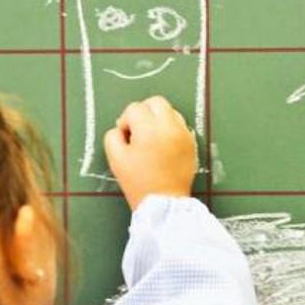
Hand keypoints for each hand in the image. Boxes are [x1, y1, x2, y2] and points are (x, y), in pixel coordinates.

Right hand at [104, 96, 197, 210]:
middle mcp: (170, 127)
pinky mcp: (191, 143)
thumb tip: (121, 127)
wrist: (164, 203)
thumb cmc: (138, 183)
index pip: (135, 108)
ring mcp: (183, 134)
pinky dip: (170, 130)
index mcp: (149, 130)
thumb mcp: (116, 159)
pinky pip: (180, 126)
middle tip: (138, 131)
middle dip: (144, 112)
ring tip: (151, 140)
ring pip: (170, 112)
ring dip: (158, 119)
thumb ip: (113, 136)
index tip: (126, 137)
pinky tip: (163, 146)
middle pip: (156, 102)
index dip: (126, 121)